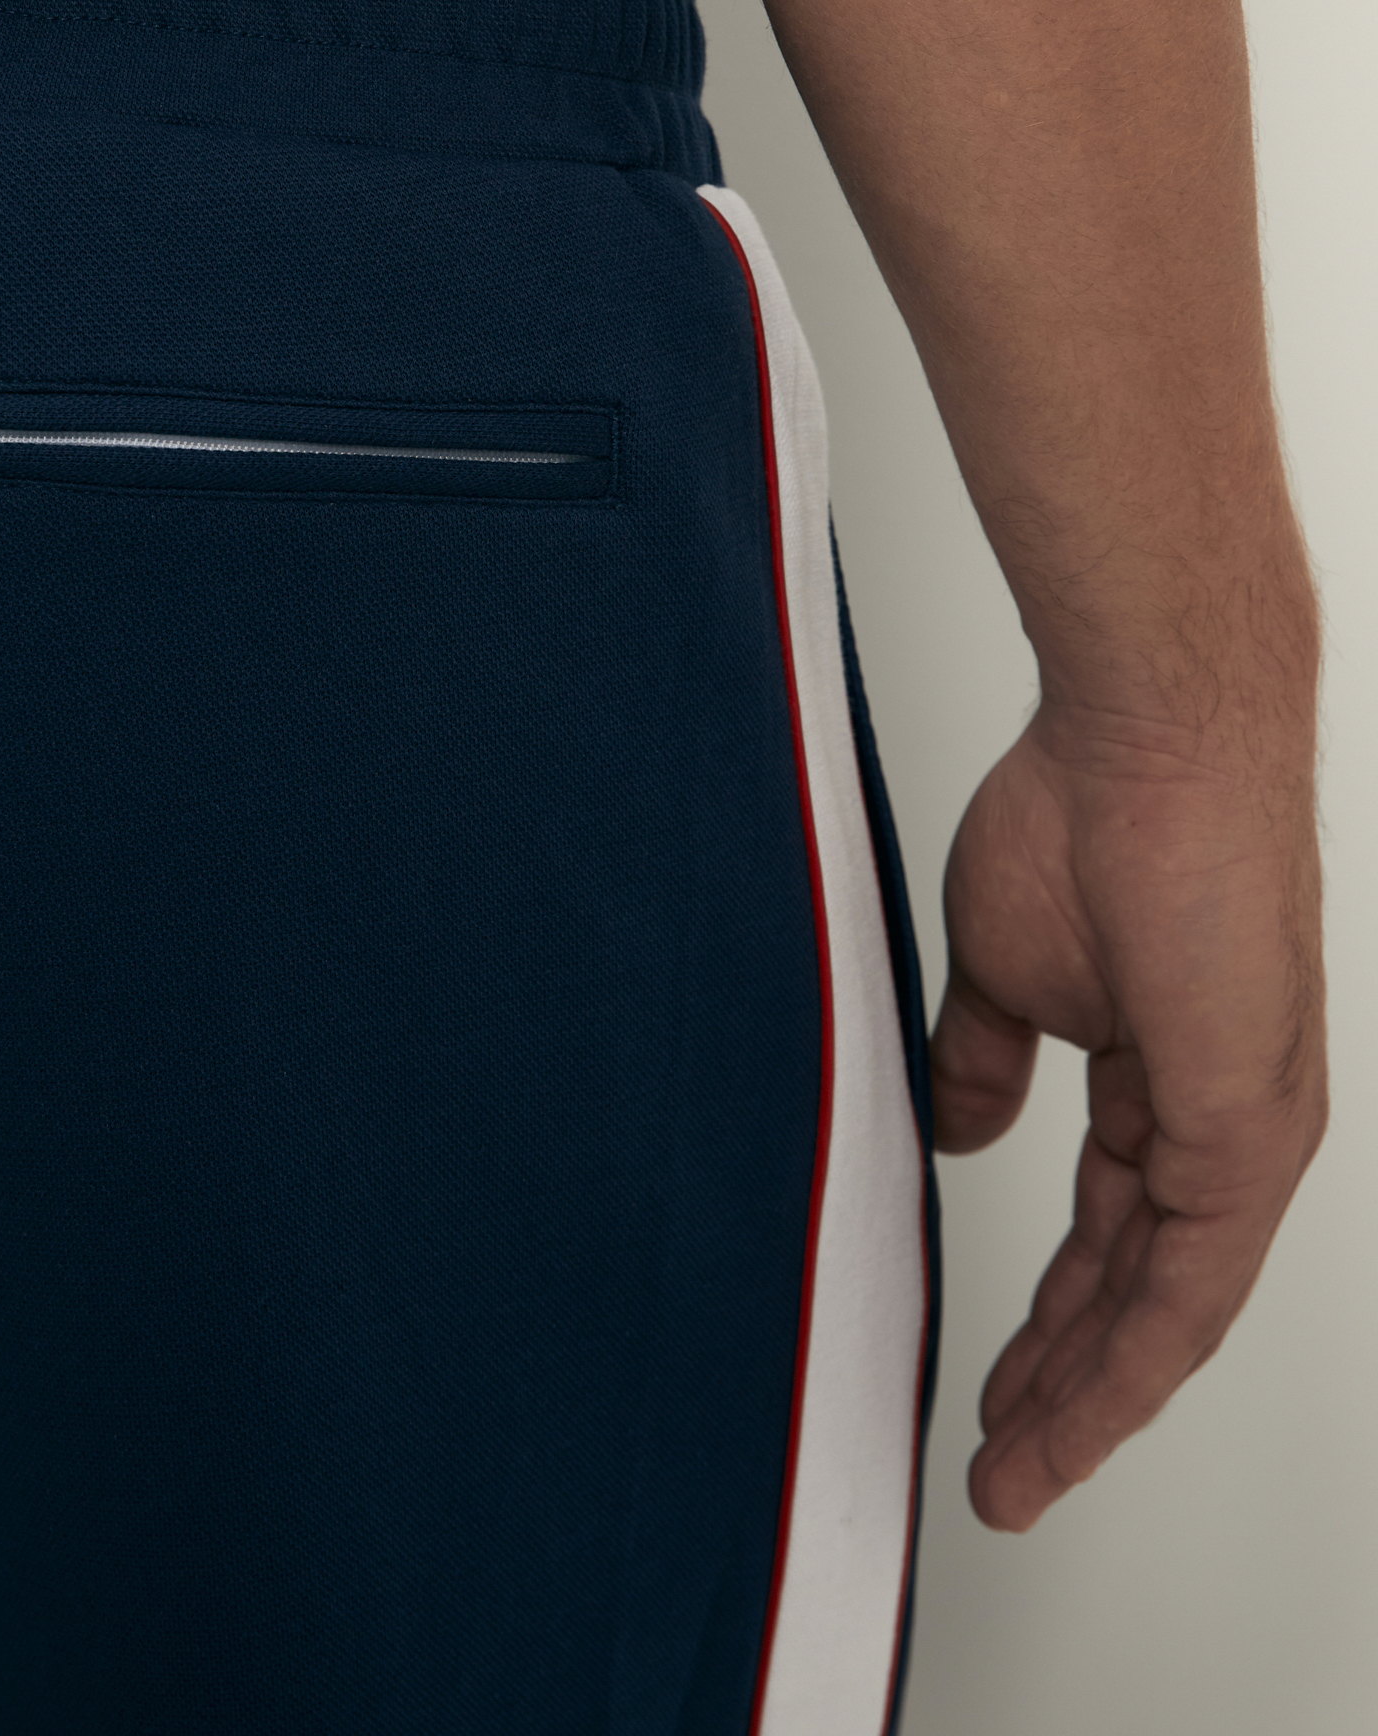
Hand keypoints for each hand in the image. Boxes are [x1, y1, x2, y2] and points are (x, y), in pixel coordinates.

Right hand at [931, 695, 1325, 1531]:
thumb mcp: (1001, 968)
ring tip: (1013, 1474)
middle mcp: (1224, 1122)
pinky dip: (1126, 1362)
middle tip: (999, 1467)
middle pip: (1144, 1294)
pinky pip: (1191, 1283)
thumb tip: (964, 1130)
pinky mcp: (1246, 1128)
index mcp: (1168, 1082)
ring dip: (1087, 1402)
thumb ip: (987, 1059)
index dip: (1052, 1322)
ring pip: (1172, 1312)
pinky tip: (1067, 1417)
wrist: (1143, 736)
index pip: (1114, 1236)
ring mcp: (1245, 1131)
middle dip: (1064, 1386)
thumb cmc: (1080, 815)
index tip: (987, 1391)